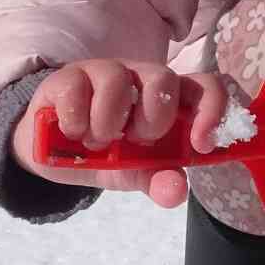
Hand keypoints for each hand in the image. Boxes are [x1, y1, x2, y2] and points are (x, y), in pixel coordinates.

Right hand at [11, 60, 228, 208]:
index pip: (206, 87)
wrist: (53, 152)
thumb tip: (175, 192)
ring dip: (106, 121)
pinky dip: (75, 120)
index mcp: (169, 99)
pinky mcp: (68, 76)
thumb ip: (159, 182)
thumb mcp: (134, 174)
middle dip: (152, 119)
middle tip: (134, 142)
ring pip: (117, 78)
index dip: (211, 110)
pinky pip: (75, 88)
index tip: (200, 144)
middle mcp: (141, 78)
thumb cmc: (106, 155)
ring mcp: (104, 71)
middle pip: (164, 77)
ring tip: (97, 141)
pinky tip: (73, 133)